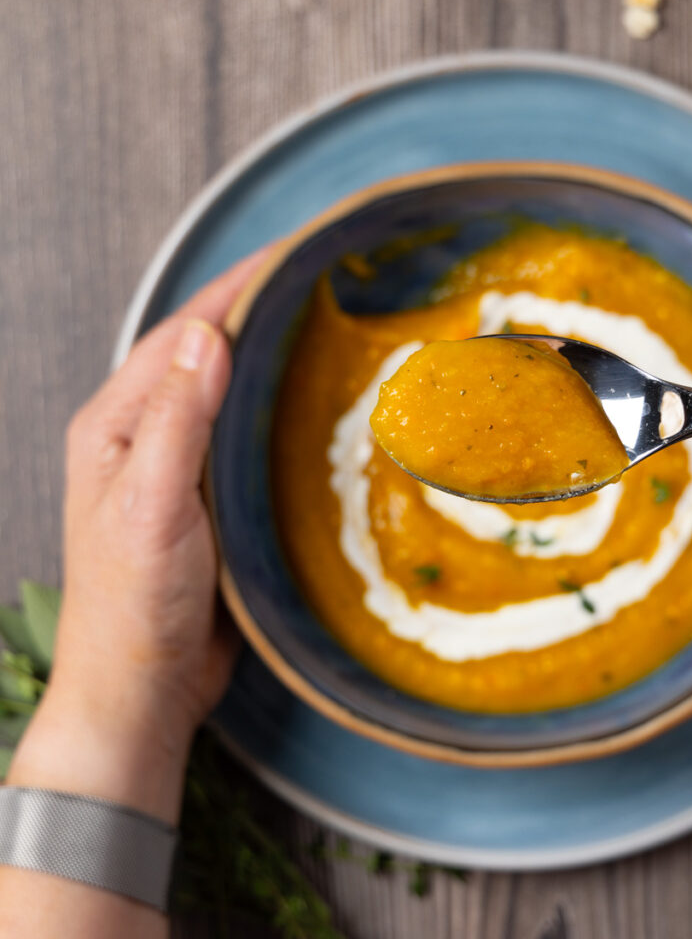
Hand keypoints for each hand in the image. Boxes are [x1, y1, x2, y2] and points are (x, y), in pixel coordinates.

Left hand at [7, 251, 265, 822]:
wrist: (143, 688)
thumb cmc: (135, 605)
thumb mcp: (152, 506)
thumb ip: (177, 420)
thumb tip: (206, 334)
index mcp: (116, 426)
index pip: (182, 335)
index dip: (235, 289)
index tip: (289, 253)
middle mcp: (144, 437)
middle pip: (206, 354)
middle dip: (257, 311)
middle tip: (319, 283)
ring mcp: (177, 468)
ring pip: (229, 393)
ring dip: (270, 357)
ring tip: (325, 331)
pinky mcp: (209, 499)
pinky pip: (246, 436)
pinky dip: (277, 410)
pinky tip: (312, 410)